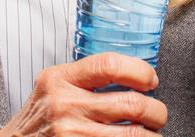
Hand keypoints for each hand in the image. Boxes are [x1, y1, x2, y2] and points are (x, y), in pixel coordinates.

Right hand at [0, 53, 166, 135]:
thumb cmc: (37, 119)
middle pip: (130, 103)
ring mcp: (70, 134)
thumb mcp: (52, 87)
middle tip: (157, 115)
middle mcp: (64, 105)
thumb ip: (83, 79)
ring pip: (133, 135)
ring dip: (151, 136)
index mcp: (59, 79)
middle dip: (156, 111)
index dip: (139, 71)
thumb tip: (132, 75)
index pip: (109, 65)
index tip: (151, 80)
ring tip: (151, 134)